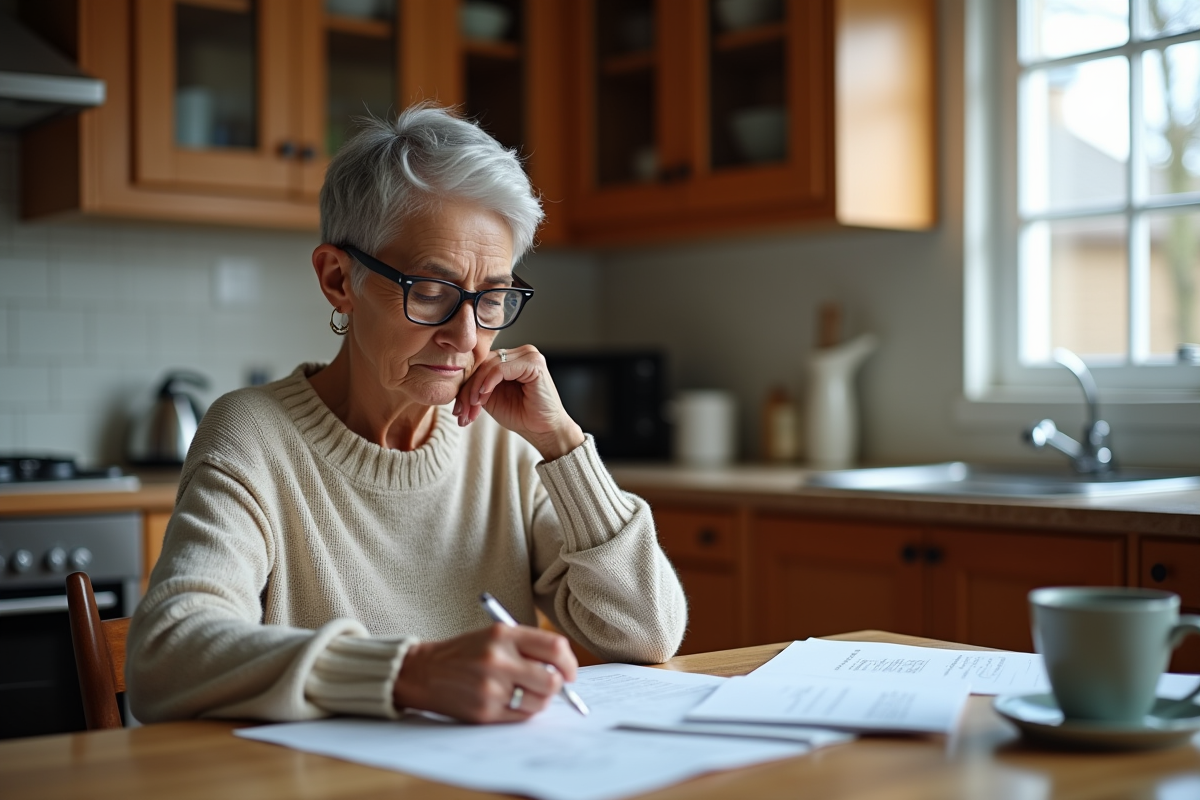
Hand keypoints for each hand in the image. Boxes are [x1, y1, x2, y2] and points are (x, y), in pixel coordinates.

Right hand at [393, 624, 577, 722]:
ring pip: (540, 702)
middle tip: (550, 684)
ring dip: (539, 700)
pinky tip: (509, 700)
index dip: (569, 663)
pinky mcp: (485, 711)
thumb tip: (564, 670)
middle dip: (557, 685)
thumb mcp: (494, 634)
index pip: (555, 648)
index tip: (569, 671)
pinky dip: (523, 710)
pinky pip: (521, 716)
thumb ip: (528, 645)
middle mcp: (498, 659)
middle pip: (552, 680)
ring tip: (524, 692)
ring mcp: (491, 688)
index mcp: (503, 634)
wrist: (424, 671)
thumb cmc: (465, 652)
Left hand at [453, 345, 584, 460]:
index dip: (466, 386)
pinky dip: (489, 382)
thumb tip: (453, 384)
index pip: (481, 365)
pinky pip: (501, 368)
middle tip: (461, 412)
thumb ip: (476, 386)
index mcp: (510, 359)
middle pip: (483, 364)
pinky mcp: (534, 363)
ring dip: (475, 388)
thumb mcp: (490, 398)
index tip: (458, 410)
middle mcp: (520, 353)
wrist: (543, 431)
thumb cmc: (522, 415)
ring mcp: (528, 355)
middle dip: (468, 390)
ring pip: (489, 366)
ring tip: (472, 408)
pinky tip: (483, 396)